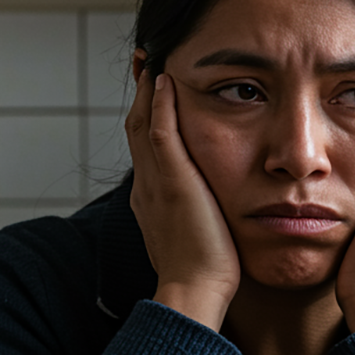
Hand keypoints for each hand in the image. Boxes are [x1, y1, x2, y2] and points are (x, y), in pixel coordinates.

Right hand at [125, 67, 240, 330]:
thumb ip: (202, 218)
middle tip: (145, 63)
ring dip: (146, 89)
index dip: (147, 118)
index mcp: (151, 200)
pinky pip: (160, 132)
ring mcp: (155, 182)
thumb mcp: (199, 239)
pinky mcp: (171, 181)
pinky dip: (160, 104)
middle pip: (137, 128)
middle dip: (140, 94)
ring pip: (142, 123)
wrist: (194, 294)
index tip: (154, 94)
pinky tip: (166, 80)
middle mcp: (146, 186)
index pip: (147, 149)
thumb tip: (218, 213)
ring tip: (151, 60)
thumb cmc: (205, 277)